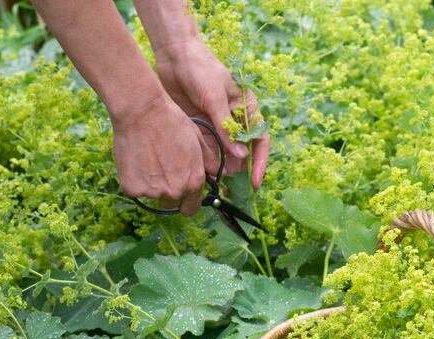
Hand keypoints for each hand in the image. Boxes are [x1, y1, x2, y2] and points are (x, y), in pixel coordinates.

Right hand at [111, 95, 211, 215]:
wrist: (142, 112)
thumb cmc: (171, 121)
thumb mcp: (197, 139)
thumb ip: (208, 161)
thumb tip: (215, 173)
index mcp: (193, 182)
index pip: (191, 208)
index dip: (187, 202)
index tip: (182, 195)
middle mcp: (175, 191)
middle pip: (172, 203)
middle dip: (169, 191)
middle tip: (162, 170)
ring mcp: (152, 191)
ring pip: (153, 196)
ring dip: (151, 185)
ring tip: (148, 160)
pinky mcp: (132, 188)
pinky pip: (135, 190)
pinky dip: (135, 180)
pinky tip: (136, 160)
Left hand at [154, 38, 268, 187]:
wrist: (174, 55)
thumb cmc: (201, 69)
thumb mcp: (215, 98)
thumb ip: (227, 128)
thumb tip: (241, 157)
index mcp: (247, 108)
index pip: (259, 140)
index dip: (259, 162)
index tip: (254, 181)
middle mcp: (235, 119)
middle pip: (242, 151)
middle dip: (238, 170)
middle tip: (229, 187)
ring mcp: (217, 125)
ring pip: (223, 153)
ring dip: (221, 168)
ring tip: (215, 183)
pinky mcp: (200, 127)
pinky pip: (206, 148)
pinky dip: (206, 160)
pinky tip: (203, 171)